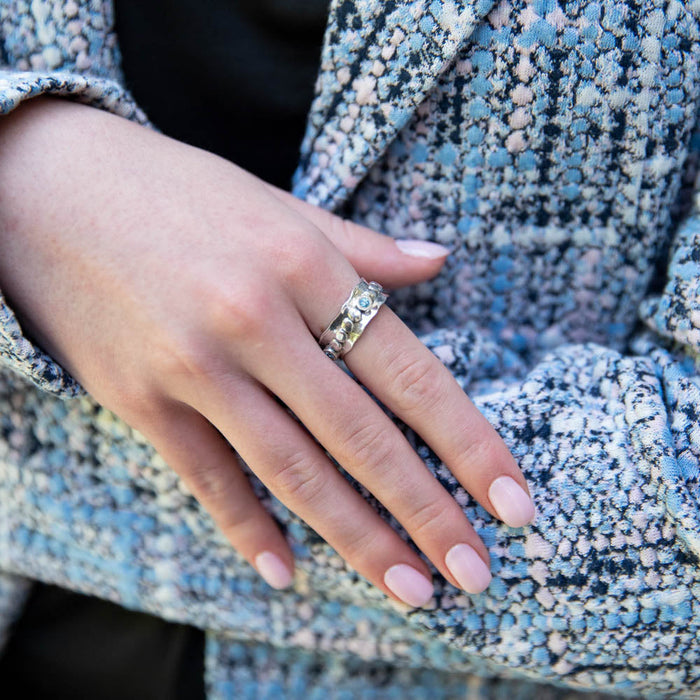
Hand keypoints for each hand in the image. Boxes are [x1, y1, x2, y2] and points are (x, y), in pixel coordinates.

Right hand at [0, 98, 533, 605]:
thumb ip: (363, 248)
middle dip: (426, 512)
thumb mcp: (279, 205)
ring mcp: (195, 366)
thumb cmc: (177, 192)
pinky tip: (287, 573)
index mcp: (304, 266)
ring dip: (357, 539)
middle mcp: (256, 321)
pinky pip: (208, 479)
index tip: (513, 502)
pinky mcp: (142, 400)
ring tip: (410, 588)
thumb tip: (439, 262)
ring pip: (293, 471)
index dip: (468, 443)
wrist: (49, 187)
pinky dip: (248, 530)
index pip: (409, 372)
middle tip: (475, 573)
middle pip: (360, 437)